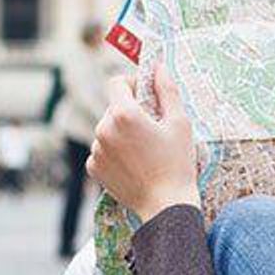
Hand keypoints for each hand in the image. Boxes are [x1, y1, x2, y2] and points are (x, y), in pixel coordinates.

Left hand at [88, 63, 200, 222]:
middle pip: (114, 106)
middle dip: (132, 110)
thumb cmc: (177, 164)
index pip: (117, 82)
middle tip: (153, 127)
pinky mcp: (94, 167)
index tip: (147, 94)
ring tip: (145, 150)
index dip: (133, 83)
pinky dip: (116, 151)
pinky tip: (135, 163)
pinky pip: (103, 149)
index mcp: (123, 114)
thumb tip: (159, 68)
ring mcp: (96, 150)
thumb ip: (167, 90)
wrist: (166, 207)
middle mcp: (103, 129)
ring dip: (123, 132)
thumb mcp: (180, 122)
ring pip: (108, 128)